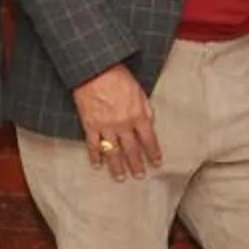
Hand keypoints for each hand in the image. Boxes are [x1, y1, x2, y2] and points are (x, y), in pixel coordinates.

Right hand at [73, 65, 160, 180]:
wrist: (95, 70)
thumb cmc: (119, 77)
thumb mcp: (140, 92)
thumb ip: (145, 109)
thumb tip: (150, 123)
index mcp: (138, 115)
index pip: (149, 140)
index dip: (153, 153)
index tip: (157, 163)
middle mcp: (123, 125)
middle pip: (132, 150)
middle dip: (136, 165)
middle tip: (140, 176)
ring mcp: (106, 127)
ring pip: (113, 152)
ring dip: (117, 167)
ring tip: (121, 178)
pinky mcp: (90, 125)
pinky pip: (93, 145)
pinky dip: (95, 156)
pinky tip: (97, 166)